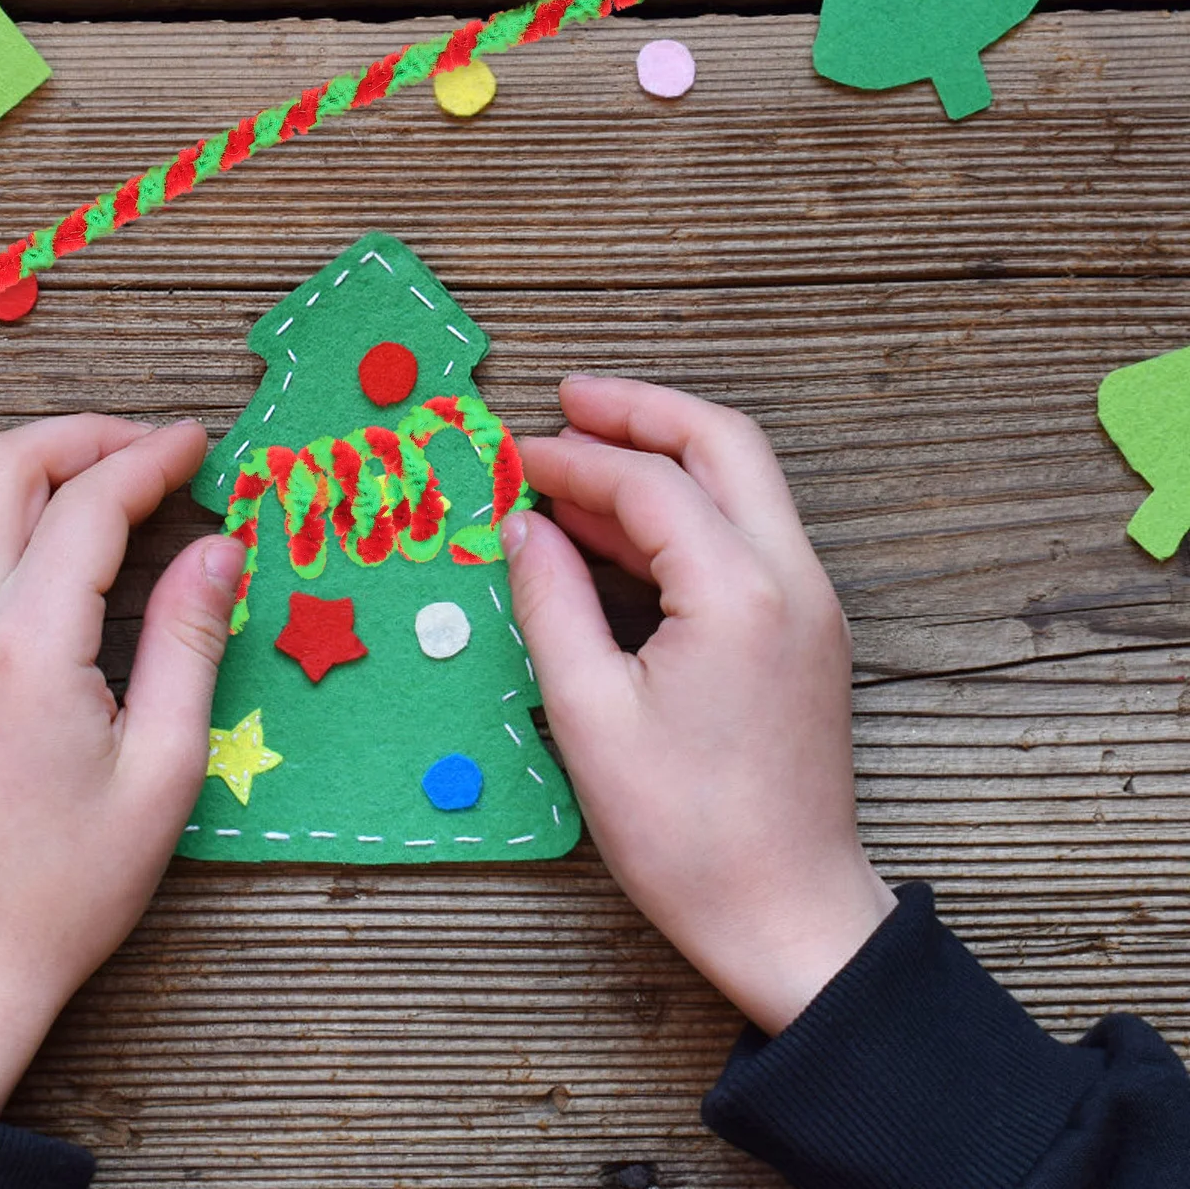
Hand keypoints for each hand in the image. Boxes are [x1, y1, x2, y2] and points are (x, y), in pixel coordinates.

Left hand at [0, 416, 245, 1116]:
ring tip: (106, 483)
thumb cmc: (66, 886)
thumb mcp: (162, 769)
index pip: (88, 503)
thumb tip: (221, 548)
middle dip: (83, 434)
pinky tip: (52, 543)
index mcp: (25, 647)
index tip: (203, 444)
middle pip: (2, 464)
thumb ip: (190, 640)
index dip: (152, 458)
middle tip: (154, 452)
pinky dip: (0, 509)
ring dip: (34, 464)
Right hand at [503, 377, 894, 1035]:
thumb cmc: (685, 833)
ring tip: (575, 466)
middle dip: (640, 411)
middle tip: (566, 401)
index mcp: (739, 593)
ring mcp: (808, 602)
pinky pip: (744, 533)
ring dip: (663, 457)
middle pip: (722, 442)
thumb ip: (550, 602)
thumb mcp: (590, 715)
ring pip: (741, 480)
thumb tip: (521, 525)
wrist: (788, 916)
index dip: (570, 462)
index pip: (649, 485)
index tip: (508, 461)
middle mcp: (791, 577)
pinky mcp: (804, 630)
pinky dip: (683, 510)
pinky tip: (617, 532)